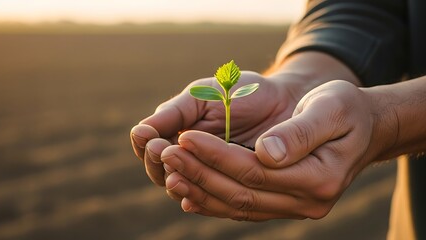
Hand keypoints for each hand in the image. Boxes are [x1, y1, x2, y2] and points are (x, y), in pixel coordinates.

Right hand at [131, 71, 301, 185]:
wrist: (284, 101)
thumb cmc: (241, 93)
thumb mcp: (204, 96)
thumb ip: (174, 113)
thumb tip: (138, 132)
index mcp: (177, 134)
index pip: (150, 149)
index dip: (147, 147)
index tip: (152, 140)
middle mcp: (190, 158)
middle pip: (162, 173)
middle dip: (159, 165)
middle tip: (164, 154)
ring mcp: (211, 175)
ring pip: (184, 190)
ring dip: (177, 184)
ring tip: (176, 178)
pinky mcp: (234, 189)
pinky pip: (214, 201)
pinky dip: (201, 201)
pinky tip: (193, 201)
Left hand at [162, 80, 383, 220]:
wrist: (361, 127)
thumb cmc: (346, 110)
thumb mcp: (332, 108)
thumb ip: (301, 131)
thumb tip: (267, 153)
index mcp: (319, 177)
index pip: (256, 172)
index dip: (217, 156)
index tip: (186, 137)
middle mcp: (306, 201)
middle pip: (241, 193)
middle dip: (199, 173)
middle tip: (165, 154)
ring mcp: (293, 206)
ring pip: (237, 206)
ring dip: (199, 189)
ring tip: (168, 171)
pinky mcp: (281, 203)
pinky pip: (242, 208)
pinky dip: (212, 201)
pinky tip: (188, 192)